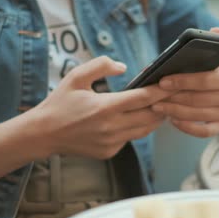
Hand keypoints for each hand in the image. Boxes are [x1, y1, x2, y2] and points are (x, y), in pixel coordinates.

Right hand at [30, 56, 172, 159]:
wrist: (43, 134)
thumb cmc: (60, 102)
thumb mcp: (76, 77)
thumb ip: (101, 65)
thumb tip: (123, 67)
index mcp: (104, 107)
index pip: (142, 98)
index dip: (161, 90)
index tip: (173, 82)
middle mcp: (111, 128)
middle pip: (150, 116)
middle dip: (165, 104)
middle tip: (175, 93)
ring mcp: (111, 142)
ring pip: (144, 130)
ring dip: (155, 117)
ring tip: (164, 104)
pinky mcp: (109, 152)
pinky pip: (130, 138)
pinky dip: (137, 127)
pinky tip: (140, 117)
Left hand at [152, 28, 218, 137]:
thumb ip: (215, 43)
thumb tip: (213, 31)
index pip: (204, 80)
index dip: (182, 81)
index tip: (162, 81)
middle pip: (198, 99)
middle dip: (173, 97)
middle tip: (153, 95)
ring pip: (197, 115)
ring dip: (174, 111)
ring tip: (157, 106)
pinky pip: (203, 132)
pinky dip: (187, 127)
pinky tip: (172, 120)